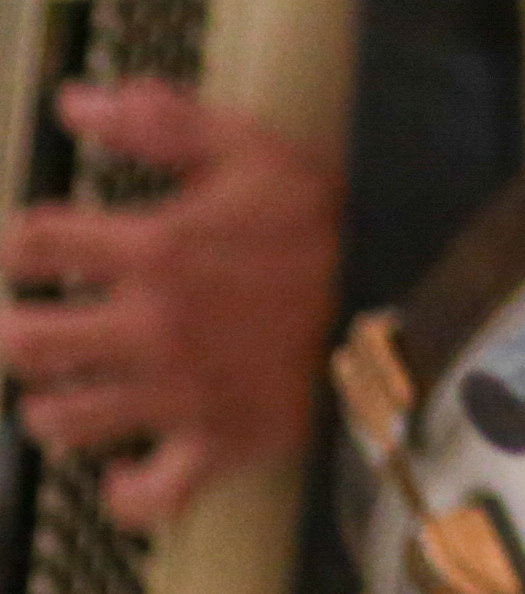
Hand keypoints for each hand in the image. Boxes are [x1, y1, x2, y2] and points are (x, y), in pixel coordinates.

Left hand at [0, 84, 343, 527]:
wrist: (415, 291)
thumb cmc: (335, 223)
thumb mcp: (255, 151)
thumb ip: (163, 123)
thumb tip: (80, 100)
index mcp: (157, 248)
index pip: (35, 242)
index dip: (19, 241)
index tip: (31, 247)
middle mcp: (152, 325)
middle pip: (23, 341)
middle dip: (14, 330)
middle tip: (30, 322)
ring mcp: (180, 391)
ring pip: (65, 419)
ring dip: (53, 405)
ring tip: (65, 390)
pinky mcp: (220, 443)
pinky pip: (152, 494)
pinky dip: (127, 492)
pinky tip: (121, 469)